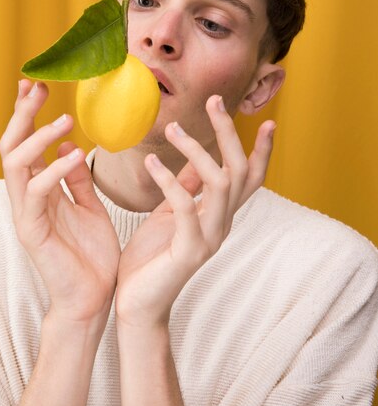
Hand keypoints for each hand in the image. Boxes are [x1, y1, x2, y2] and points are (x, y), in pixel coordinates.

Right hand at [0, 80, 120, 331]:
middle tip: (39, 86)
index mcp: (40, 190)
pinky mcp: (32, 231)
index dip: (29, 114)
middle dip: (23, 114)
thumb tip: (69, 147)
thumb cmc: (91, 254)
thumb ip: (77, 180)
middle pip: (11, 146)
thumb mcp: (89, 207)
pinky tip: (73, 155)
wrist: (93, 298)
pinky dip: (53, 170)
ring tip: (64, 118)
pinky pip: (36, 192)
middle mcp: (27, 198)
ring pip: (15, 164)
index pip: (27, 144)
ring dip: (38, 136)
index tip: (41, 86)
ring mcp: (26, 214)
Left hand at [115, 94, 274, 328]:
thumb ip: (187, 190)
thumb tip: (196, 162)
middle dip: (229, 134)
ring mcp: (209, 238)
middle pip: (238, 171)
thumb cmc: (152, 258)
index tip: (267, 121)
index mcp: (219, 215)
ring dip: (197, 150)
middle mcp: (222, 225)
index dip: (261, 151)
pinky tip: (152, 163)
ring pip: (218, 183)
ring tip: (173, 128)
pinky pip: (184, 206)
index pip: (249, 179)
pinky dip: (169, 180)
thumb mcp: (170, 215)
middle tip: (214, 101)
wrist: (136, 304)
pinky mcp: (189, 250)